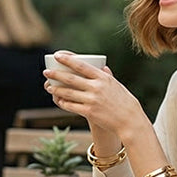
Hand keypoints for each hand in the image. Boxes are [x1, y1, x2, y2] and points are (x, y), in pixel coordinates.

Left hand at [44, 52, 168, 176]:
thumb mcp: (117, 86)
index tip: (57, 56)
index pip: (81, 65)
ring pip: (68, 93)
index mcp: (103, 78)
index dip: (67, 60)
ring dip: (56, 90)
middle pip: (71, 79)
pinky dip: (63, 103)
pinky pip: (72, 106)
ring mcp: (92, 100)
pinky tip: (58, 101)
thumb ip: (108, 76)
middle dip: (56, 75)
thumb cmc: (125, 102)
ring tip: (49, 87)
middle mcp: (96, 88)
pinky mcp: (89, 112)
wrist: (130, 121)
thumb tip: (102, 67)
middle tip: (46, 72)